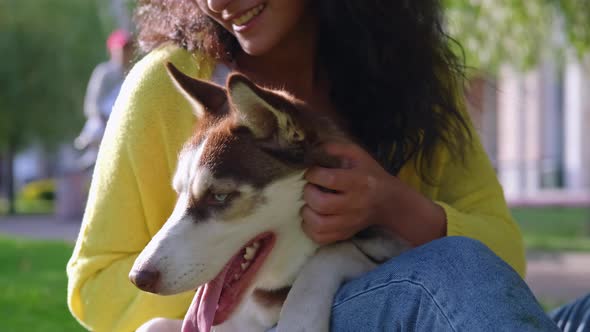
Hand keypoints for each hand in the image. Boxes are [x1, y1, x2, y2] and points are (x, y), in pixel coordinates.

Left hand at [301, 142, 445, 245]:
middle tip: (309, 188)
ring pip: (319, 225)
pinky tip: (312, 217)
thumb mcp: (359, 155)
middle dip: (308, 193)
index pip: (331, 179)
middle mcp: (355, 204)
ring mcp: (350, 222)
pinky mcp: (345, 234)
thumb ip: (338, 148)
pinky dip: (310, 229)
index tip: (311, 172)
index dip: (314, 174)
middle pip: (322, 204)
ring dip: (307, 213)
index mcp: (359, 181)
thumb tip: (315, 148)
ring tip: (309, 205)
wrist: (389, 202)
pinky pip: (321, 238)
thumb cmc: (370, 175)